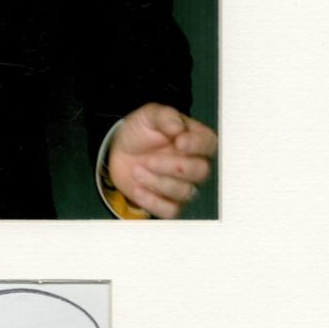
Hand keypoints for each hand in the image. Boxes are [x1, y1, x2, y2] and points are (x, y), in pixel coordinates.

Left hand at [106, 103, 216, 218]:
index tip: (178, 142)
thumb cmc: (140, 132)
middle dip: (172, 166)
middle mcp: (195, 164)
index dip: (196, 145)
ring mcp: (184, 186)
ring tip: (137, 171)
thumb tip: (178, 126)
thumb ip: (165, 117)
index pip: (209, 144)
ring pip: (185, 192)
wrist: (119, 152)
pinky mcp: (171, 203)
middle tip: (148, 159)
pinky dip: (152, 201)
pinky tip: (138, 189)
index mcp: (195, 139)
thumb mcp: (148, 116)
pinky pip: (171, 211)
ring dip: (157, 182)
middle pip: (201, 171)